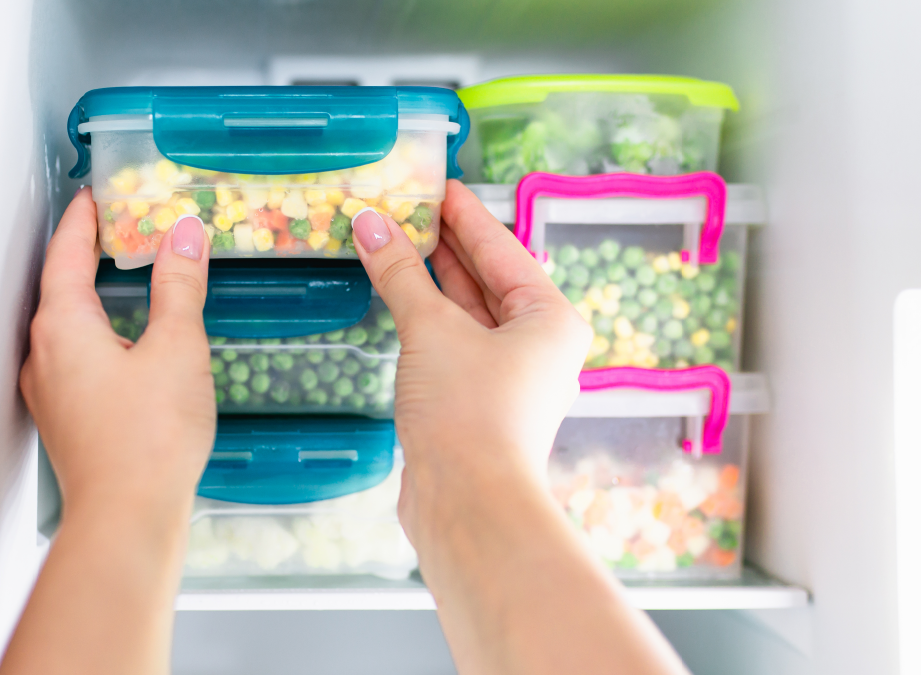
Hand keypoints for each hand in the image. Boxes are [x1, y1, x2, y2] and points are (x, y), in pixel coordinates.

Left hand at [2, 187, 213, 674]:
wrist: (128, 516)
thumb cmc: (150, 438)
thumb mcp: (177, 348)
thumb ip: (180, 285)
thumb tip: (183, 235)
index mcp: (63, 327)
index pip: (65, 254)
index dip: (83, 220)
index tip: (96, 195)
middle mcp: (45, 355)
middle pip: (59, 287)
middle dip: (87, 253)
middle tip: (117, 228)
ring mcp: (52, 391)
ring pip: (67, 325)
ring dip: (94, 295)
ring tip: (128, 278)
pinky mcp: (69, 418)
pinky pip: (76, 357)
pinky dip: (100, 332)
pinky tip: (131, 343)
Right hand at [351, 181, 687, 674]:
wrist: (469, 504)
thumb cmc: (469, 413)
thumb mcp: (431, 330)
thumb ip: (400, 273)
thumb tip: (370, 222)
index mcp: (551, 318)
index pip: (502, 249)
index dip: (465, 214)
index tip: (436, 184)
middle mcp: (540, 345)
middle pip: (488, 280)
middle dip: (444, 245)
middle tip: (405, 207)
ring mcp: (511, 377)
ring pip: (469, 314)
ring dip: (430, 282)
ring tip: (393, 241)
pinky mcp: (481, 403)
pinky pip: (455, 345)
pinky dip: (426, 319)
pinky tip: (398, 297)